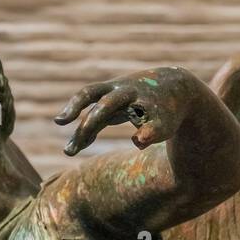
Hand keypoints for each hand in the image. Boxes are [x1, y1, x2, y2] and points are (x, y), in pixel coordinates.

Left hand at [54, 66, 198, 155]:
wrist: (181, 88)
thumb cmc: (140, 101)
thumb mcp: (117, 110)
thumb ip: (95, 124)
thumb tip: (72, 145)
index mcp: (113, 90)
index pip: (88, 94)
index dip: (73, 107)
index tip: (58, 122)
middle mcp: (126, 92)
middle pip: (103, 106)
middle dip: (86, 126)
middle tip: (68, 151)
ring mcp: (144, 103)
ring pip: (125, 109)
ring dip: (106, 121)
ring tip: (86, 140)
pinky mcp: (163, 118)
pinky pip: (153, 127)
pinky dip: (145, 133)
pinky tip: (138, 141)